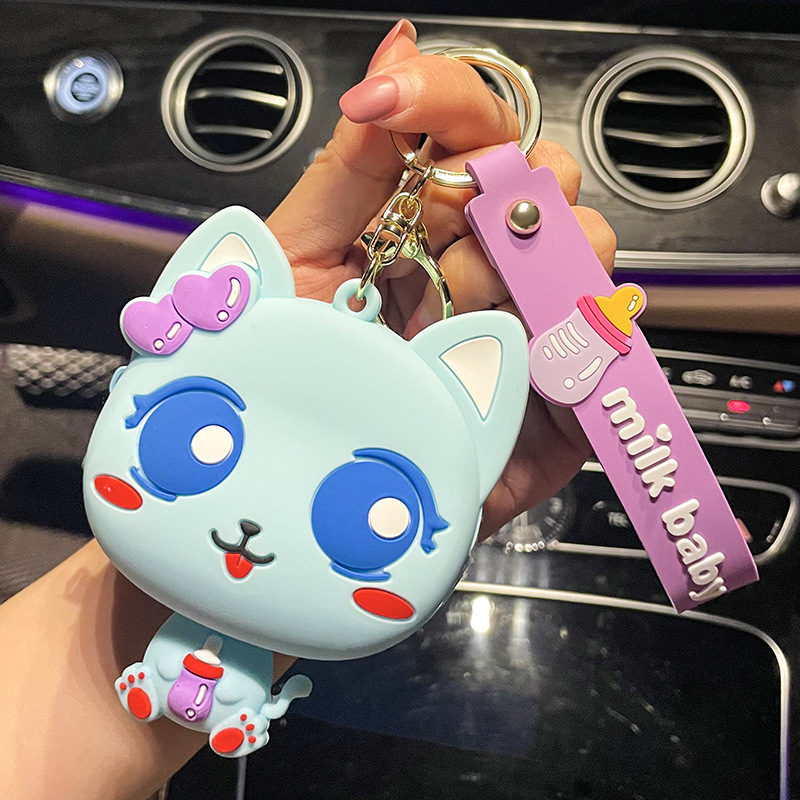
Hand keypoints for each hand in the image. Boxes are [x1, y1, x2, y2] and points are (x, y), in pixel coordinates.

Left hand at [267, 20, 616, 538]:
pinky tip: (518, 353)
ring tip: (457, 313)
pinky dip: (571, 338)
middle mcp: (484, 268)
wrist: (305, 493)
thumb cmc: (294, 380)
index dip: (446, 100)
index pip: (475, 130)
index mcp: (428, 229)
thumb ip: (349, 165)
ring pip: (586, 247)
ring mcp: (526, 329)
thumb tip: (394, 52)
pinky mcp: (558, 400)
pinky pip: (607, 347)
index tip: (392, 103)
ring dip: (520, 266)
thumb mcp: (299, 260)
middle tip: (432, 242)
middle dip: (494, 194)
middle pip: (547, 177)